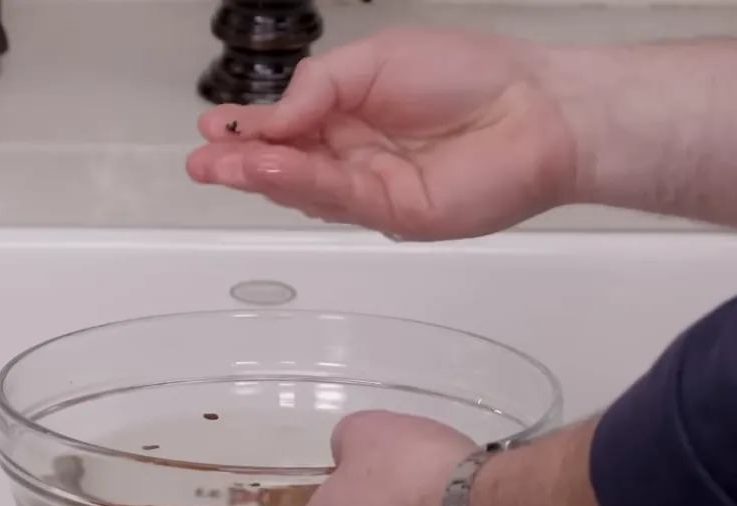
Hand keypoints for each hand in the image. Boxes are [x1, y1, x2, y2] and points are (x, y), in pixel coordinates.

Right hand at [186, 28, 577, 240]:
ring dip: (260, 175)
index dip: (246, 131)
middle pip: (286, 168)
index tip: (208, 126)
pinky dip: (302, 182)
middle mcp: (355, 159)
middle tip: (199, 160)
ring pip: (306, 188)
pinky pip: (341, 197)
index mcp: (348, 117)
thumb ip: (319, 87)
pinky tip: (267, 166)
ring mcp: (374, 191)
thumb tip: (271, 115)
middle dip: (238, 163)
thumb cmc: (469, 73)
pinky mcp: (397, 215)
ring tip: (220, 162)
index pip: (286, 131)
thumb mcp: (375, 59)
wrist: (538, 107)